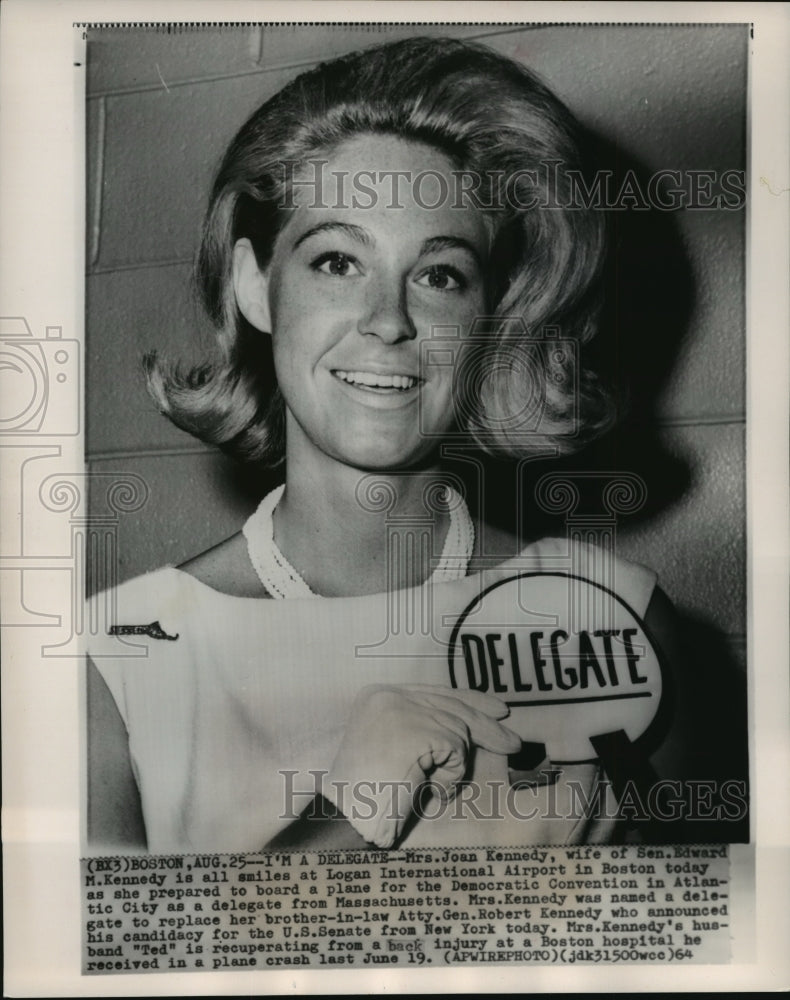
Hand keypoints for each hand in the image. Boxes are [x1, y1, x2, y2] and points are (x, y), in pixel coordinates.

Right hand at [320, 683, 520, 847]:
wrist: (344, 817)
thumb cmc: (367, 795)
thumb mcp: (394, 750)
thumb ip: (423, 730)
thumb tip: (471, 724)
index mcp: (378, 696)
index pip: (435, 691)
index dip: (470, 700)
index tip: (496, 710)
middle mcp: (387, 695)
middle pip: (452, 705)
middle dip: (486, 725)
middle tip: (514, 742)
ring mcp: (399, 709)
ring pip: (457, 729)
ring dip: (452, 765)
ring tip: (430, 786)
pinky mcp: (413, 729)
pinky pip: (455, 749)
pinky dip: (449, 775)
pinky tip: (429, 789)